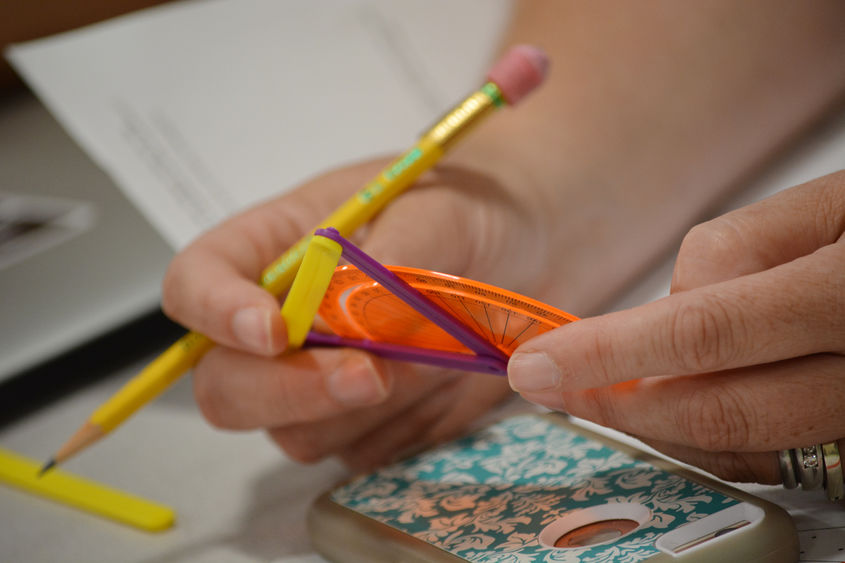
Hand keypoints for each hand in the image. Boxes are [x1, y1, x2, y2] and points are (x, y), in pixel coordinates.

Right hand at [162, 156, 551, 469]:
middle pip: (225, 384)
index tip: (274, 330)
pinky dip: (402, 431)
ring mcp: (318, 383)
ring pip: (294, 433)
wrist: (535, 247)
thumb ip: (386, 262)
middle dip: (288, 390)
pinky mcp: (366, 424)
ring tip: (435, 354)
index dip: (216, 313)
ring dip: (361, 410)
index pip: (196, 284)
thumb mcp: (435, 210)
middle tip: (369, 375)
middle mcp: (283, 323)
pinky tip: (447, 384)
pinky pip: (359, 455)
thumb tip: (344, 324)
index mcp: (275, 248)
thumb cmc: (472, 205)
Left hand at [508, 170, 844, 483]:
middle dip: (621, 404)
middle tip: (556, 385)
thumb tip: (664, 311)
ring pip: (745, 448)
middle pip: (718, 411)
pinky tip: (682, 407)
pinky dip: (718, 441)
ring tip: (612, 392)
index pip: (702, 332)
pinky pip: (779, 459)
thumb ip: (738, 252)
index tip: (534, 365)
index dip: (606, 355)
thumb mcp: (828, 204)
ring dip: (663, 425)